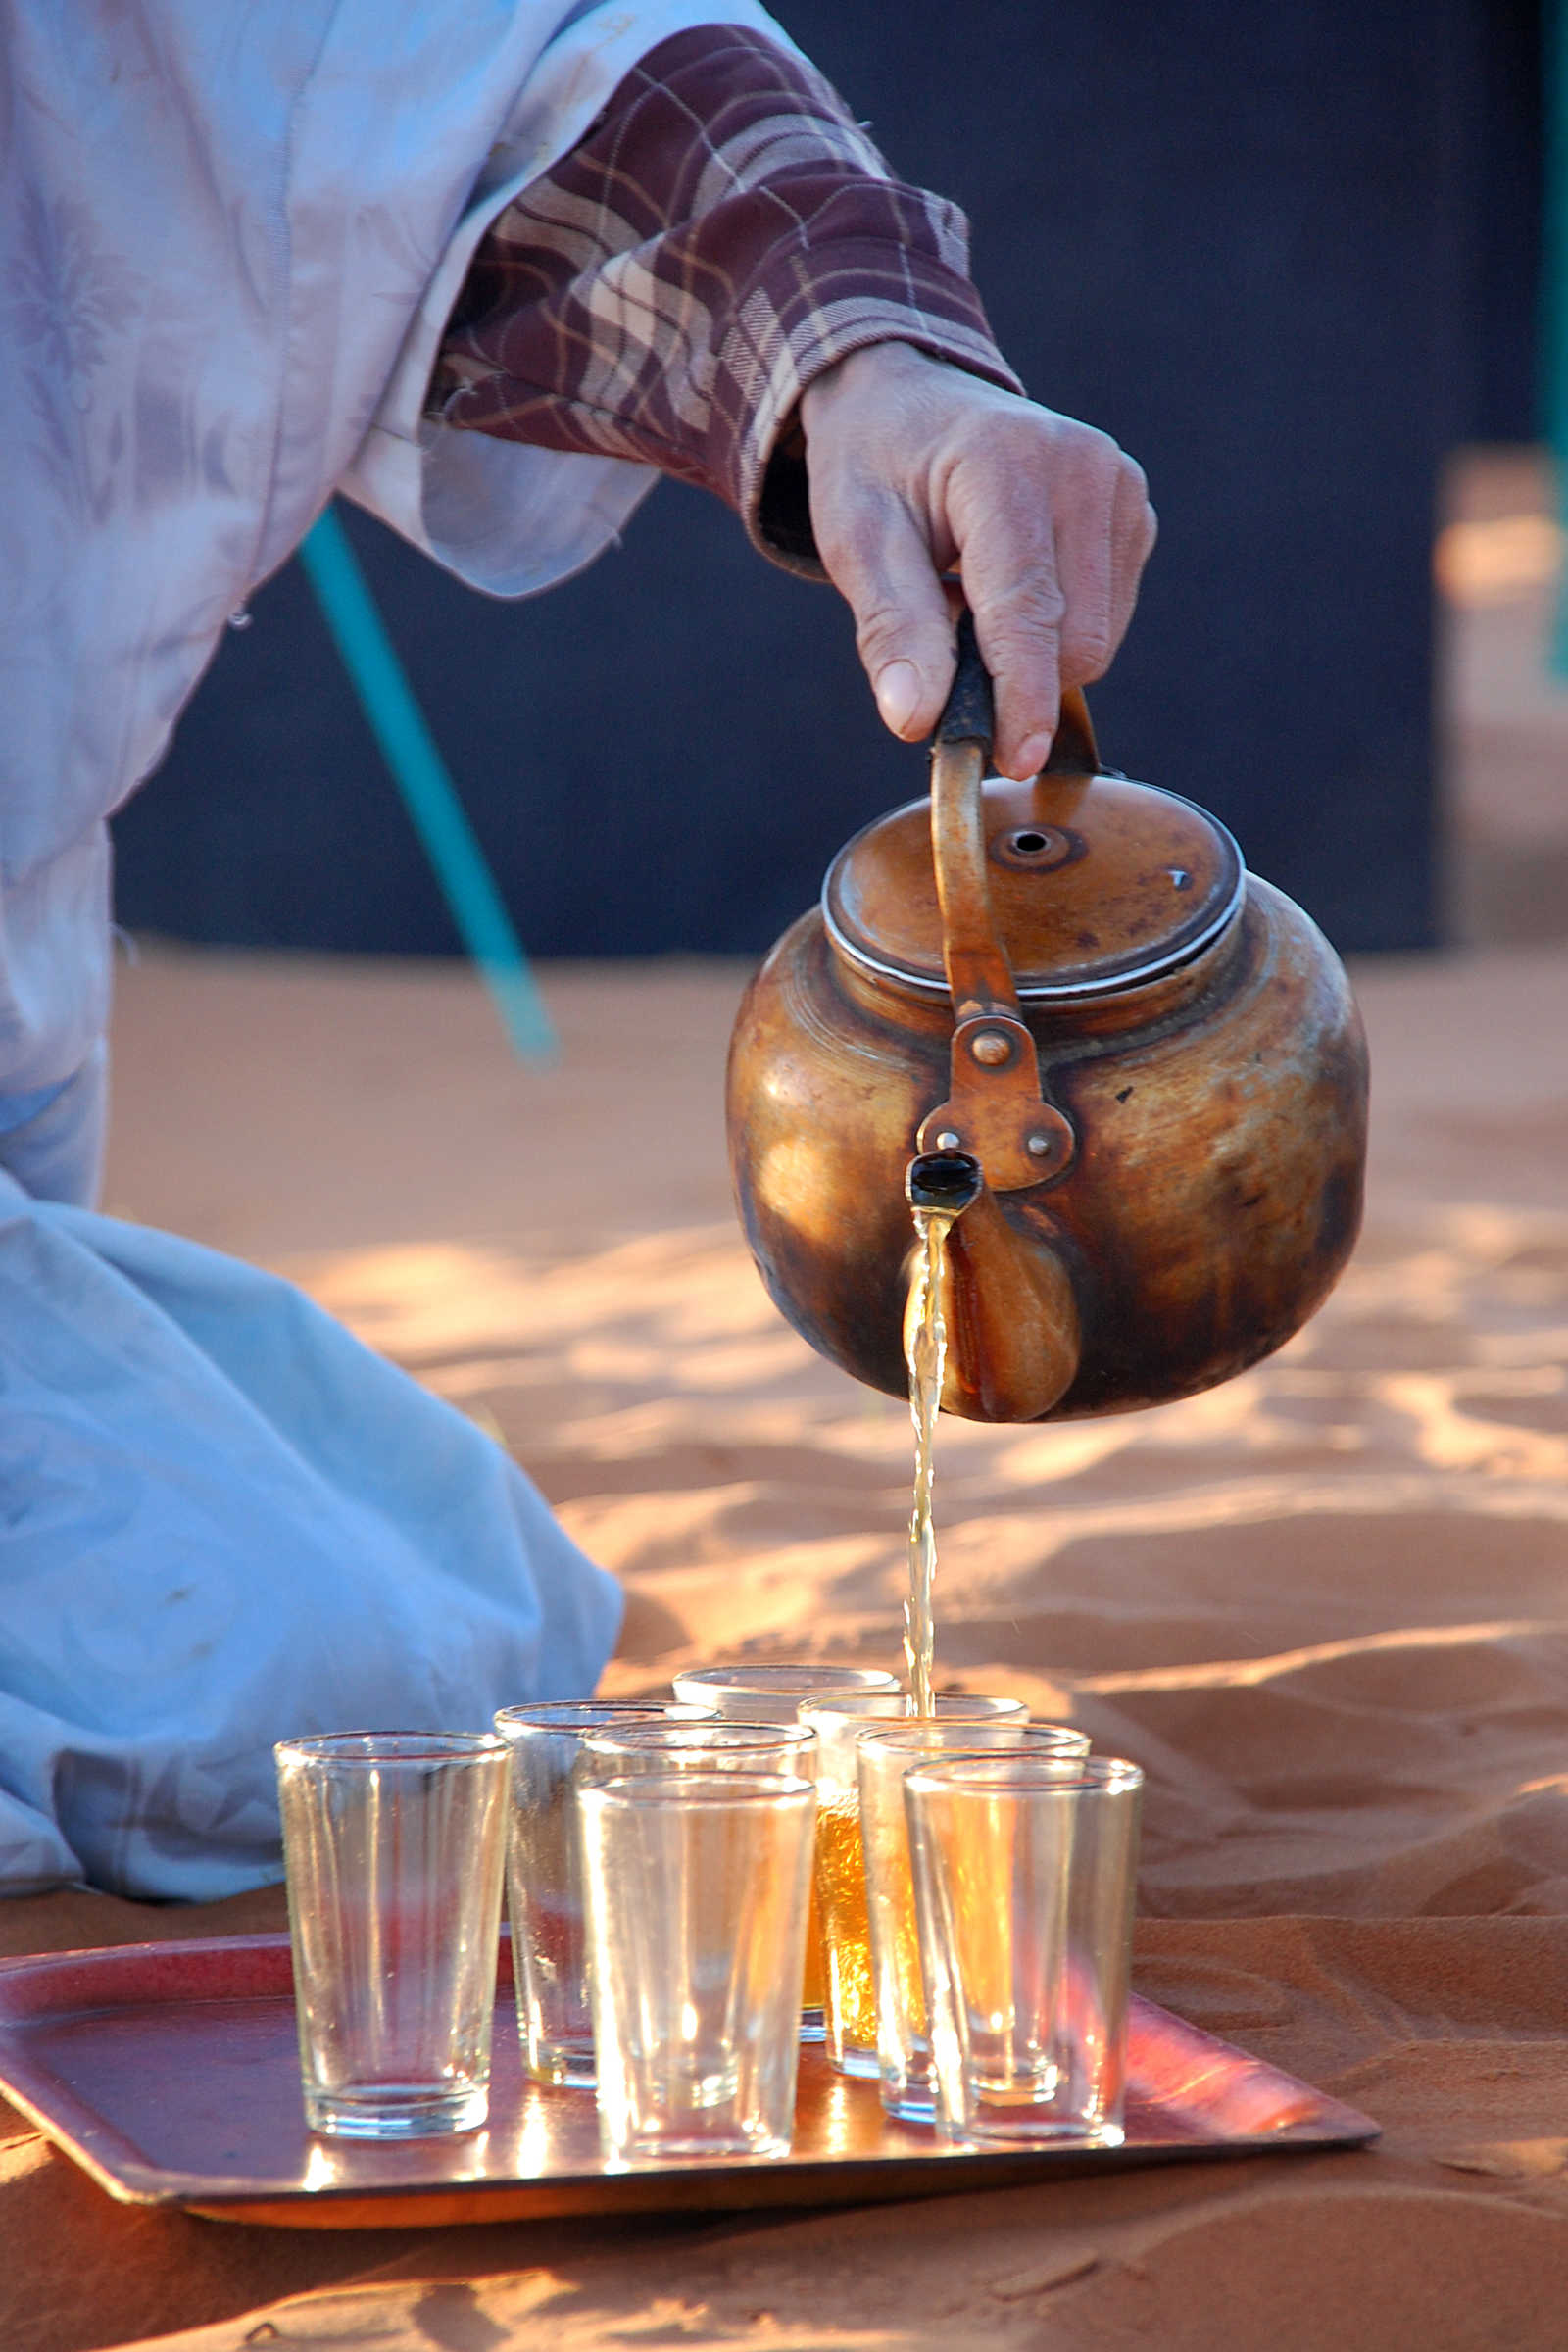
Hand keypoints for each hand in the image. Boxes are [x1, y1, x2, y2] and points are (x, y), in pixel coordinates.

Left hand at [798, 342, 1155, 779]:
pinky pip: (1107, 618)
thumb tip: (916, 720)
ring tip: (971, 598)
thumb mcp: (856, 540)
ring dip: (1033, 654)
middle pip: (1074, 639)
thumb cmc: (876, 467)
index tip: (1018, 759)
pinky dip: (1055, 630)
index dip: (1023, 694)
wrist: (911, 399)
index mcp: (1006, 461)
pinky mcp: (1135, 513)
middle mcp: (1082, 466)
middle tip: (943, 643)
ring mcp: (1121, 488)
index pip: (1027, 607)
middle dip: (1013, 678)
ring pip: (1096, 638)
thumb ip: (892, 629)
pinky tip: (1009, 586)